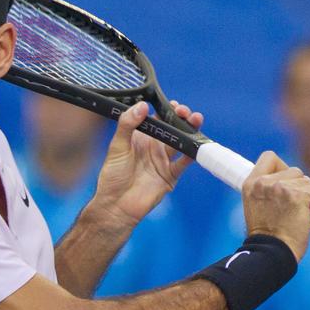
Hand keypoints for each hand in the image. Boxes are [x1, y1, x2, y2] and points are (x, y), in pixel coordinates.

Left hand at [86, 101, 202, 229]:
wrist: (116, 205)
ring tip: (195, 119)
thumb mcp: (117, 147)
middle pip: (171, 128)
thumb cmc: (112, 176)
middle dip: (180, 118)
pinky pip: (184, 162)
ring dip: (189, 130)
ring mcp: (163, 161)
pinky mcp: (170, 175)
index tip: (172, 104)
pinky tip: (197, 145)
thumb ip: (127, 125)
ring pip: (180, 142)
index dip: (165, 110)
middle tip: (184, 112)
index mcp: (139, 138)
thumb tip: (142, 106)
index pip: (156, 119)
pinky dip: (193, 154)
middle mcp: (153, 147)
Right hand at [242, 151, 309, 261]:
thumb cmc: (266, 233)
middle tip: (296, 202)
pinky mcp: (298, 196)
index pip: (269, 157)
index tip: (284, 181)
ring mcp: (281, 188)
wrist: (272, 250)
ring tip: (305, 210)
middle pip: (293, 170)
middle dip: (299, 185)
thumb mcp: (254, 205)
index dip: (280, 166)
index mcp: (251, 183)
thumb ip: (265, 189)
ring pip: (307, 181)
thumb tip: (285, 180)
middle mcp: (264, 182)